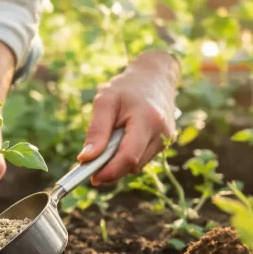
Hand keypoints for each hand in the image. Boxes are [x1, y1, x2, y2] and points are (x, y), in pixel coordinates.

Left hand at [77, 51, 179, 185]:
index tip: (92, 177)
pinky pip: (142, 158)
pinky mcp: (166, 142)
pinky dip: (128, 155)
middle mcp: (162, 133)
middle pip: (133, 165)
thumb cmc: (127, 87)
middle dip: (111, 168)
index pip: (128, 156)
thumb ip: (96, 130)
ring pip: (137, 165)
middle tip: (91, 161)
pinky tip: (122, 140)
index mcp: (147, 120)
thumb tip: (85, 158)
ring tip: (110, 140)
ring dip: (119, 161)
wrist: (155, 76)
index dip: (109, 171)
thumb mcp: (105, 101)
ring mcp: (167, 139)